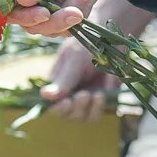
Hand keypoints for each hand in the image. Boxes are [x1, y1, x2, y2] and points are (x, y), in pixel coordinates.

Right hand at [11, 0, 125, 35]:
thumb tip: (22, 0)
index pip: (7, 5)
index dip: (23, 14)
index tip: (44, 13)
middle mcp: (24, 0)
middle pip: (28, 24)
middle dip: (53, 21)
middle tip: (74, 12)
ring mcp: (42, 11)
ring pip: (49, 29)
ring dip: (69, 14)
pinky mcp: (61, 19)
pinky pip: (68, 28)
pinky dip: (80, 10)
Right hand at [42, 0, 145, 119]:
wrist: (112, 38)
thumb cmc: (88, 43)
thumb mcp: (74, 59)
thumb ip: (63, 79)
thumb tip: (44, 95)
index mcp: (59, 86)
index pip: (54, 107)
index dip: (60, 109)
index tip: (67, 102)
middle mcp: (72, 95)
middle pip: (70, 116)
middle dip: (77, 109)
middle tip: (84, 95)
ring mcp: (89, 99)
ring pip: (87, 117)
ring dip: (91, 108)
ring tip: (96, 94)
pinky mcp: (106, 99)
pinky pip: (103, 110)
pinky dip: (104, 103)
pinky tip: (105, 89)